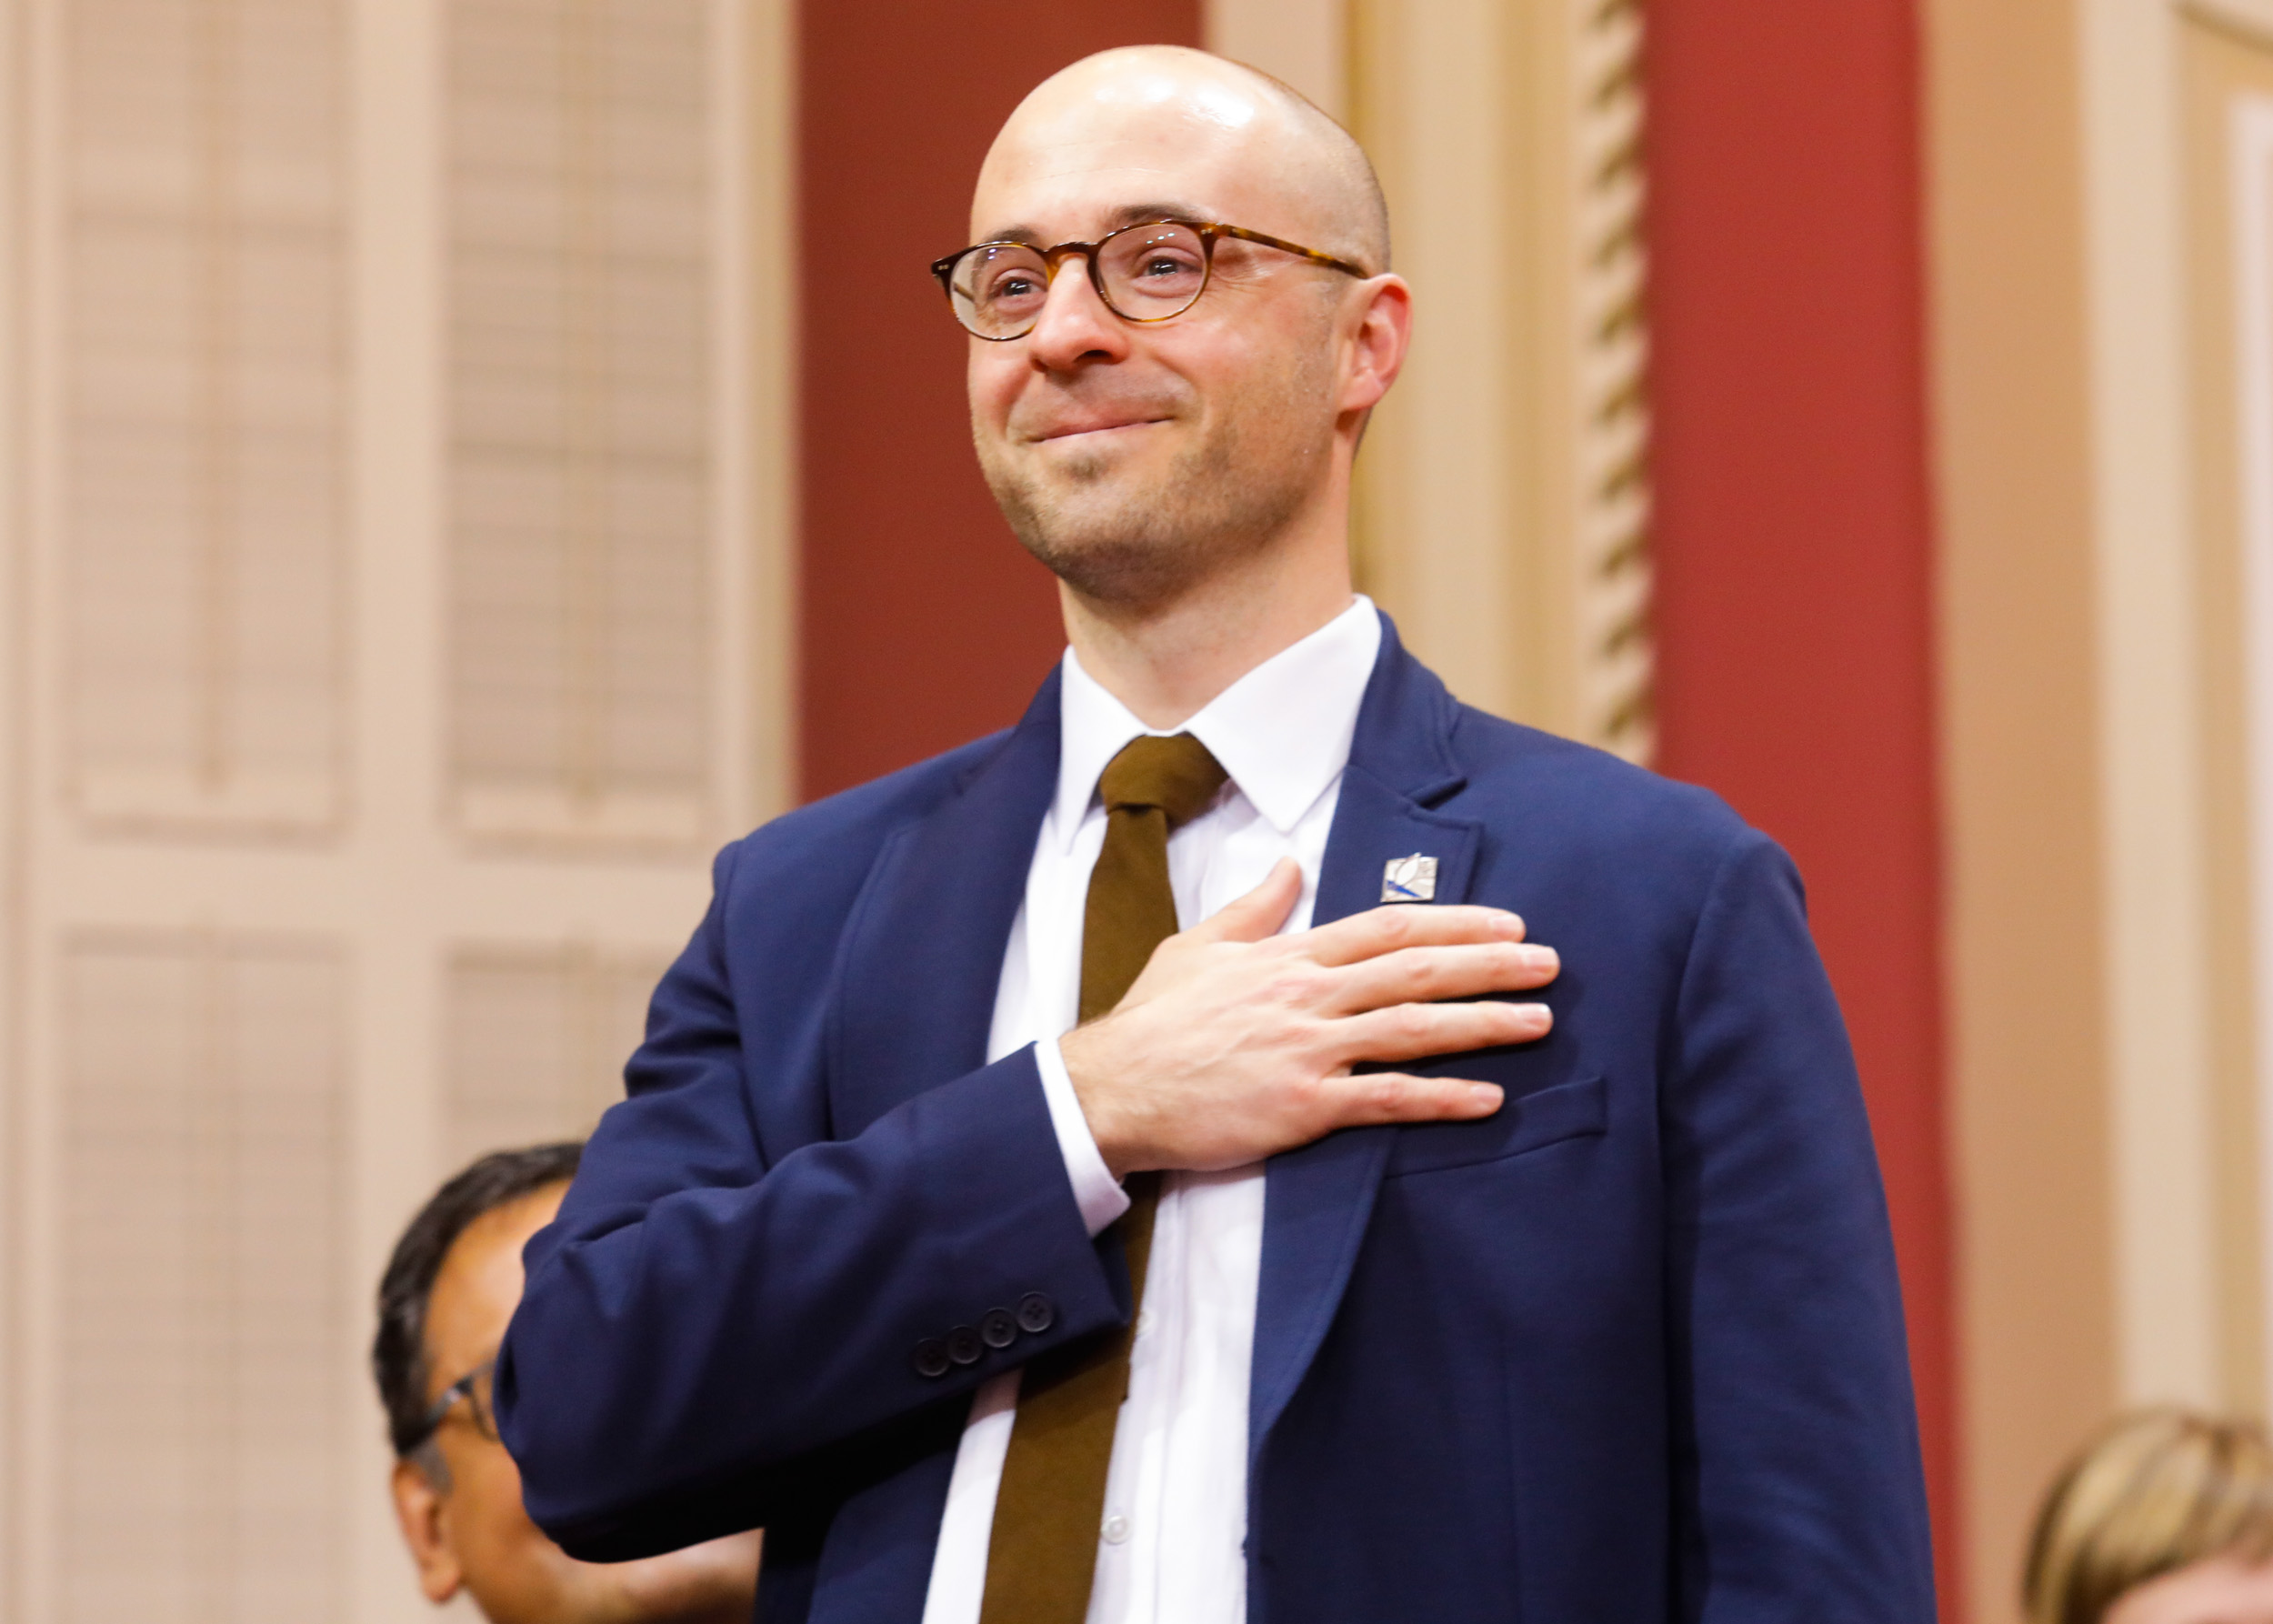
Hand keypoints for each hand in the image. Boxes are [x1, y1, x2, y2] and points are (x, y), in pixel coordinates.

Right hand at [1060, 859, 1558, 1176]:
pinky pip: (1386, 1099)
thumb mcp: (1198, 946)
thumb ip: (1254, 908)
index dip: (1455, 922)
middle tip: (1549, 963)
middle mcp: (1309, 995)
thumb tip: (1286, 867)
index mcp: (1290, 955)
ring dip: (1484, 1024)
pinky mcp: (1304, 1106)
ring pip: (1414, 1028)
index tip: (1507, 924)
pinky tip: (1487, 1099)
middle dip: (1491, 965)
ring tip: (1539, 1023)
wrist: (1113, 1087)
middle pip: (1417, 970)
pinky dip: (1441, 1097)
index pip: (1389, 927)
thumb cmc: (1153, 1020)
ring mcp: (1309, 1050)